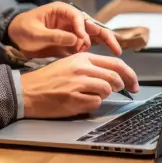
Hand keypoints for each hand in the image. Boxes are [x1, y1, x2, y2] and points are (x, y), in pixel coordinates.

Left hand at [7, 2, 122, 58]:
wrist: (14, 36)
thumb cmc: (23, 29)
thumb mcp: (36, 33)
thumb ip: (55, 36)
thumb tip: (75, 40)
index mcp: (62, 10)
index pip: (78, 17)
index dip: (82, 29)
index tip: (82, 41)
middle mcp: (70, 19)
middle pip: (92, 26)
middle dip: (105, 36)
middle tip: (117, 48)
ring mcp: (72, 30)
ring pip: (93, 36)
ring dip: (99, 45)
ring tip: (103, 56)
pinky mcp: (71, 42)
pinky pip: (85, 45)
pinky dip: (92, 52)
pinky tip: (96, 61)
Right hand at [21, 52, 139, 118]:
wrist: (27, 91)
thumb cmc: (48, 79)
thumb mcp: (69, 64)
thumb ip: (91, 67)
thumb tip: (114, 77)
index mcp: (82, 58)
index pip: (115, 63)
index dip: (130, 75)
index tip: (134, 83)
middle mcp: (82, 68)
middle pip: (115, 77)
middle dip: (122, 86)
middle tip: (123, 91)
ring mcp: (78, 84)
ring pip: (106, 90)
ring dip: (104, 95)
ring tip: (91, 95)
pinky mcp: (73, 99)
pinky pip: (95, 103)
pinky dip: (92, 104)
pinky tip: (81, 102)